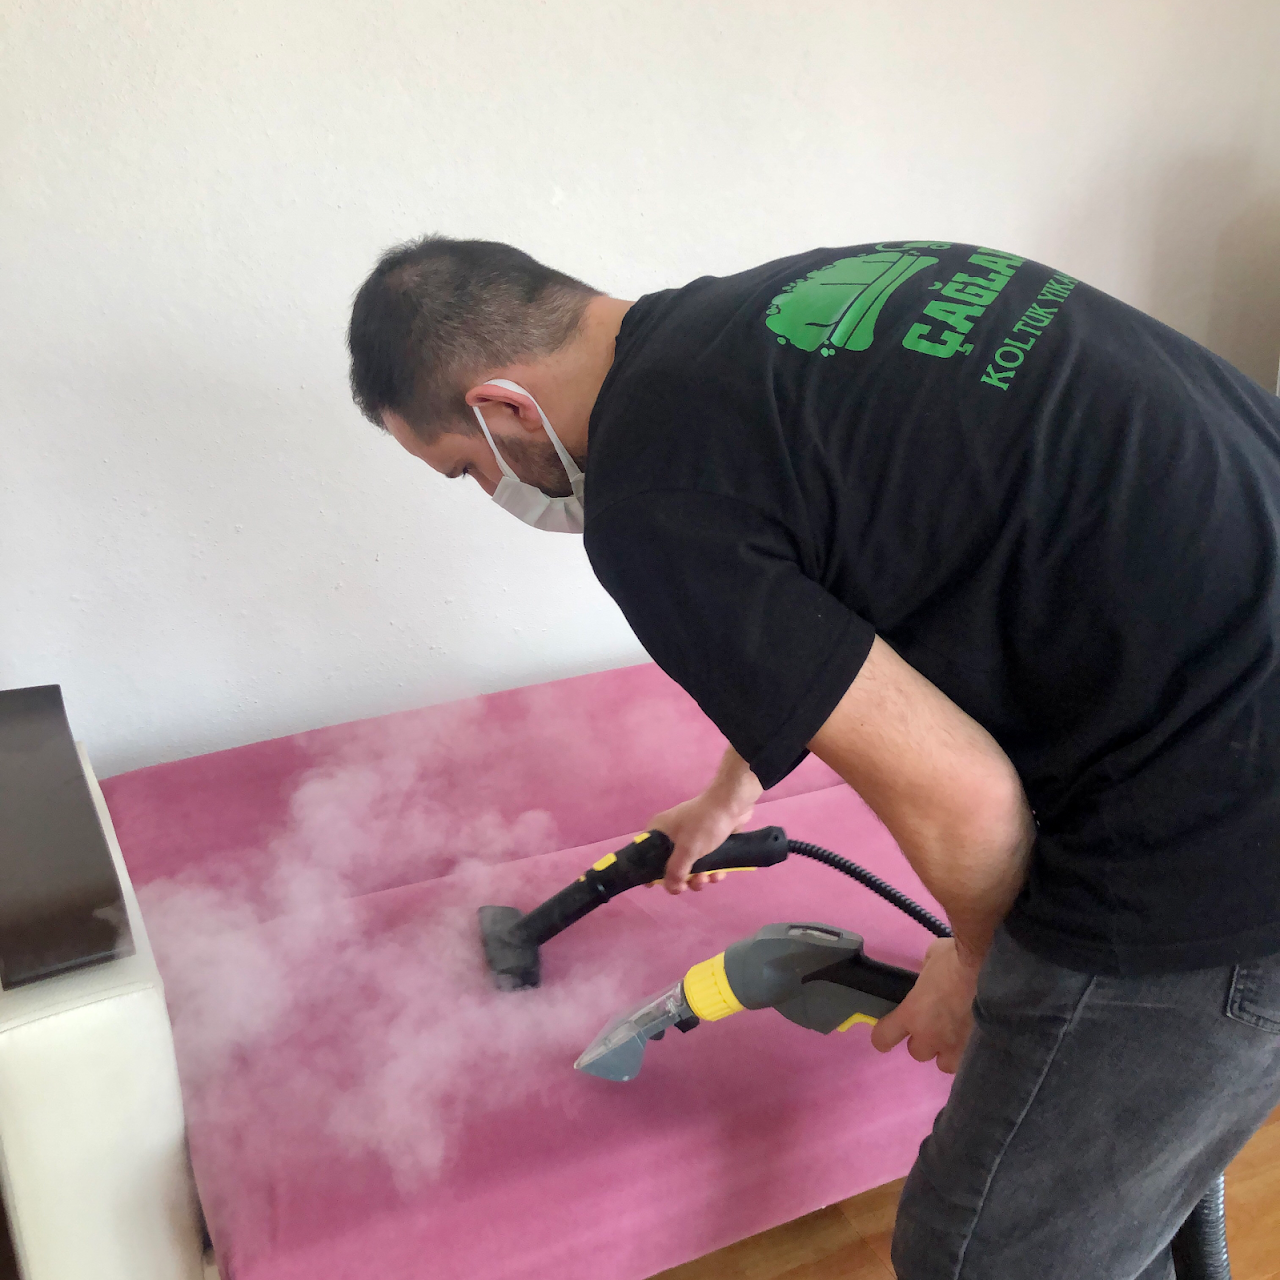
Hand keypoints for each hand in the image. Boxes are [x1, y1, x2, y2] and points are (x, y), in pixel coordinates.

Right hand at [646, 791, 755, 893]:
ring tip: (709, 878)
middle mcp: (672, 836)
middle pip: (670, 866)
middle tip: (693, 882)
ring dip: (699, 878)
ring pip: (690, 867)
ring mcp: (691, 839)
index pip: (646, 855)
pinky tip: (719, 874)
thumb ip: (675, 871)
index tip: (658, 886)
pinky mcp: (708, 843)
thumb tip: (671, 889)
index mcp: (659, 832)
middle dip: (683, 879)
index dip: (650, 872)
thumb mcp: (687, 849)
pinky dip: (711, 871)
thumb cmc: (704, 824)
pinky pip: (705, 863)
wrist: (733, 804)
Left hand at [870, 938, 980, 1072]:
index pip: (883, 1038)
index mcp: (912, 1014)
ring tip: (957, 1036)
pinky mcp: (977, 1053)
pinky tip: (977, 1039)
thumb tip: (930, 975)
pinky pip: (968, 1063)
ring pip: (943, 1063)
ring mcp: (955, 1048)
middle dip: (924, 1039)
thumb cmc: (958, 959)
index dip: (884, 1036)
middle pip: (917, 1052)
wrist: (993, 972)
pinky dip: (969, 1054)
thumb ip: (925, 973)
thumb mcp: (931, 957)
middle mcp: (930, 1037)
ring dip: (946, 1051)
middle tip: (935, 1024)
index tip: (888, 1032)